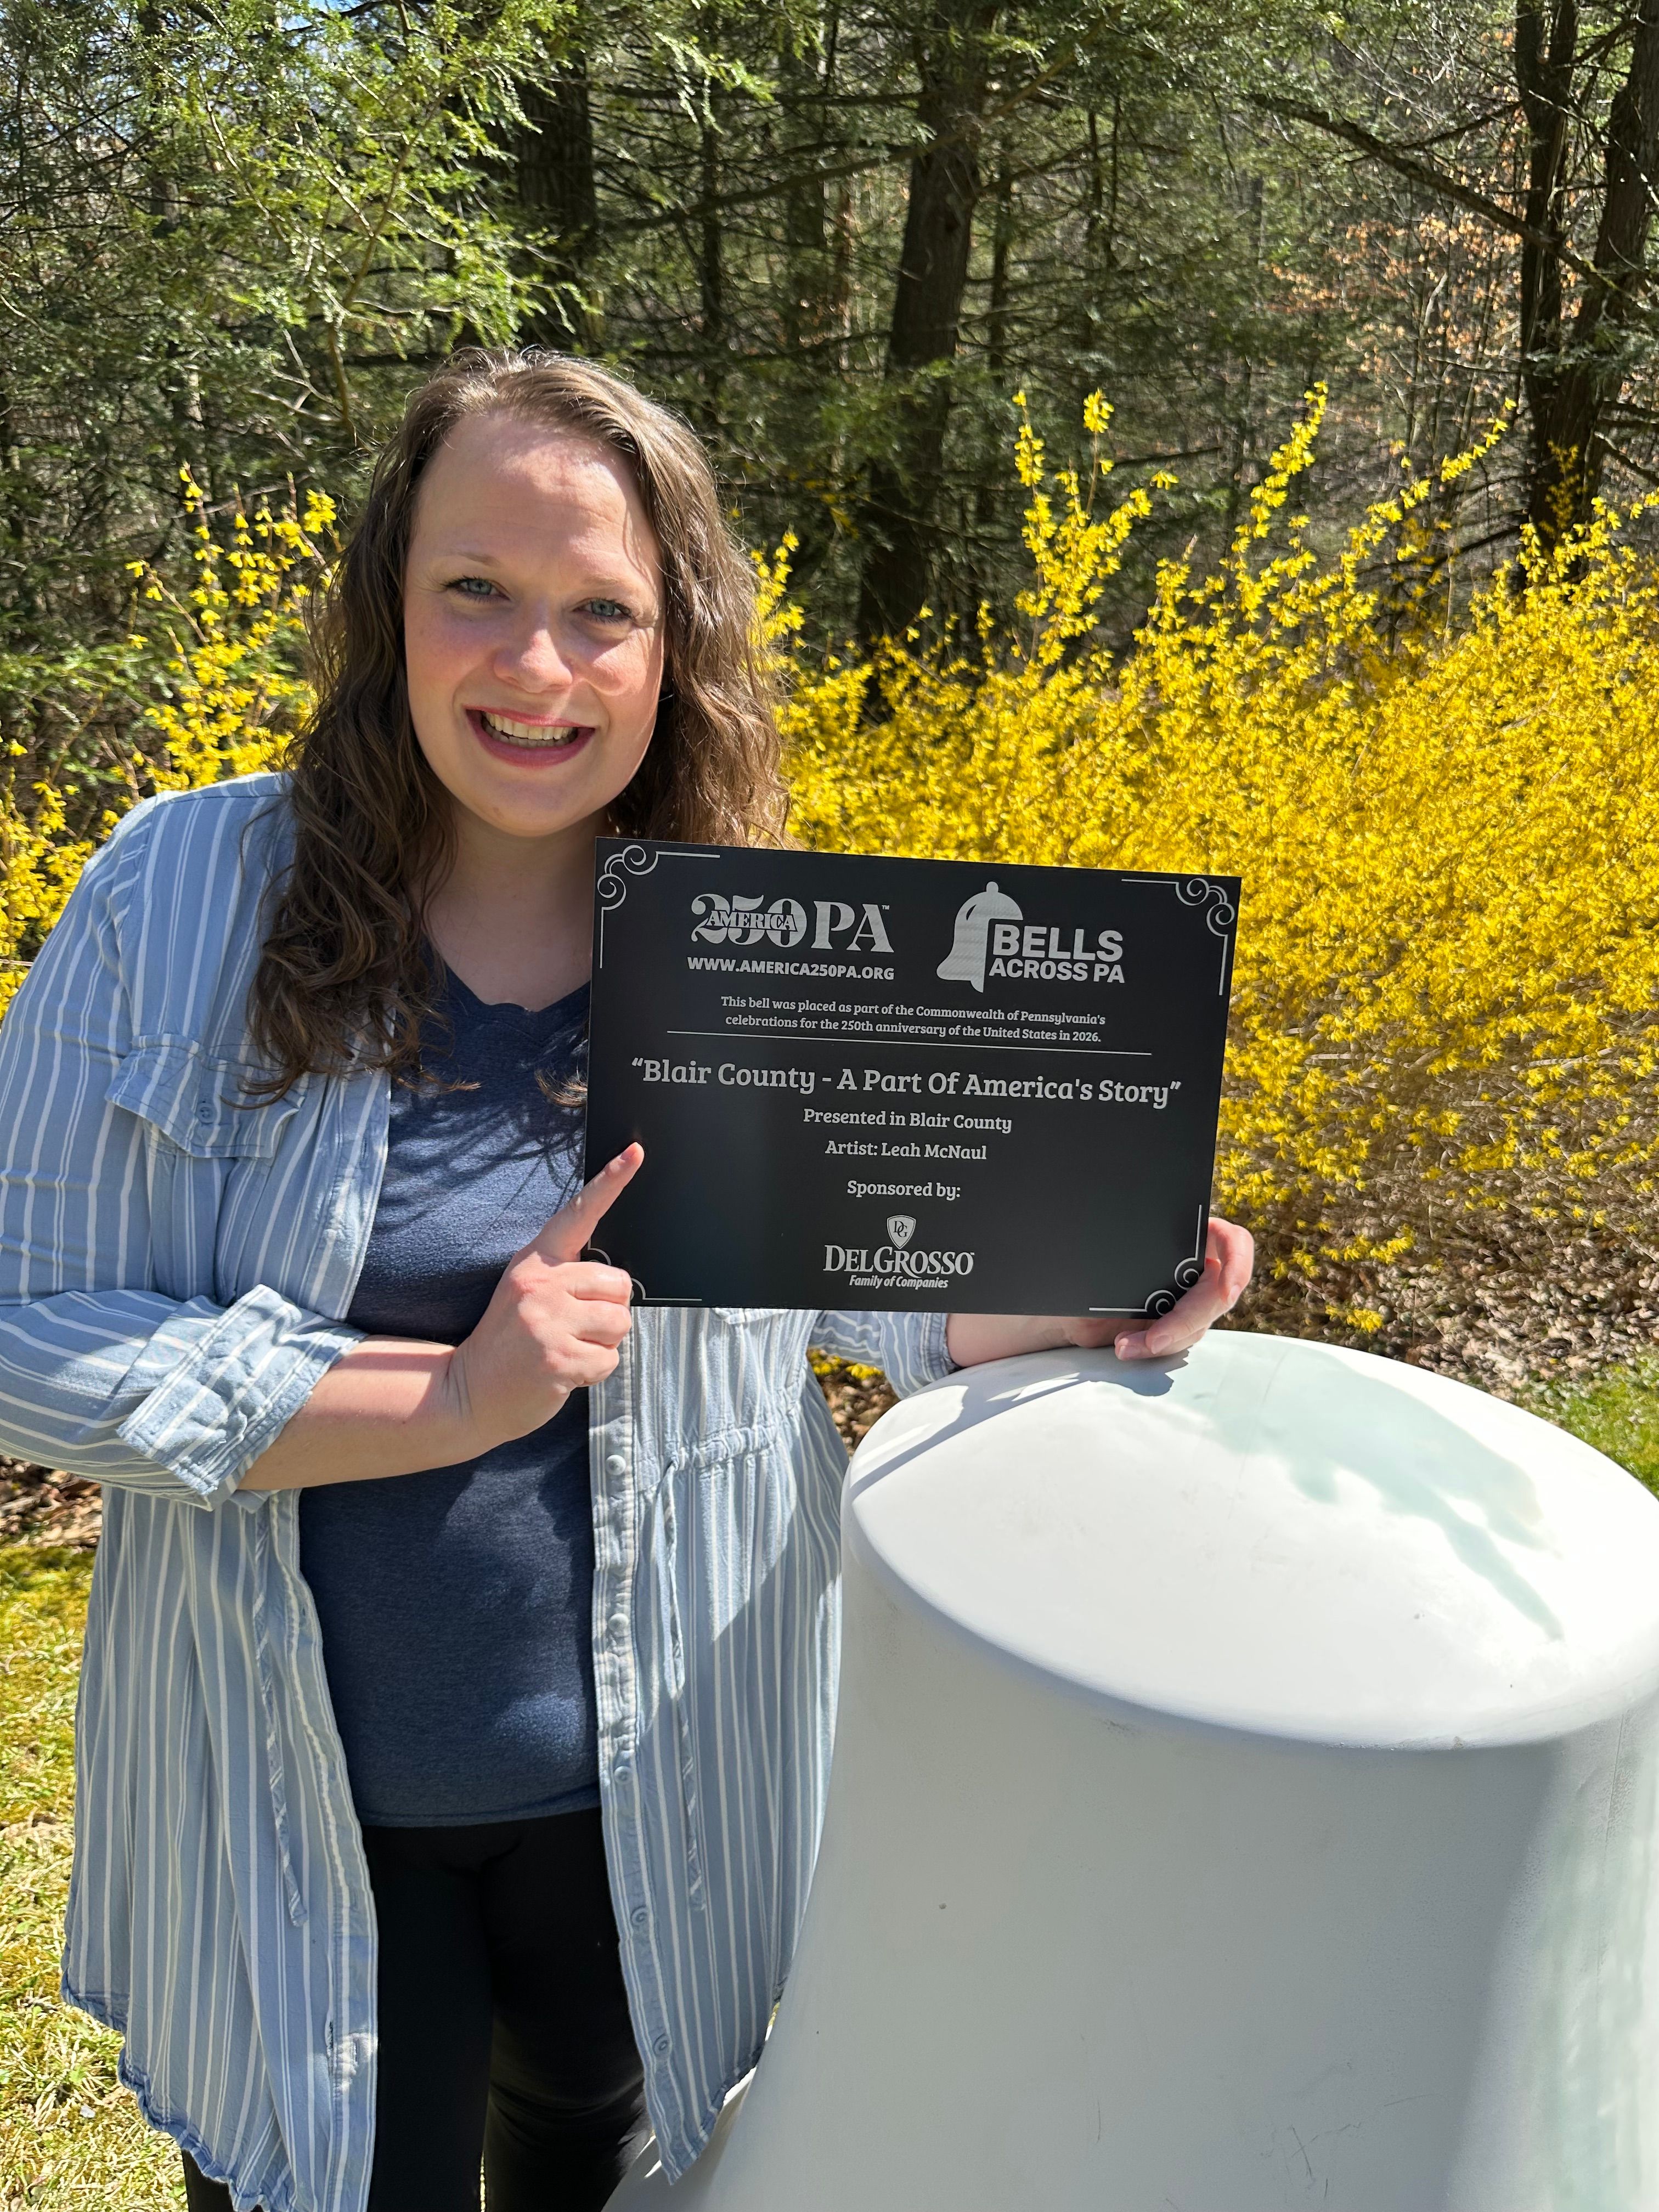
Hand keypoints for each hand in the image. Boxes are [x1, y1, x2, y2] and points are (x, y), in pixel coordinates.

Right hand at [442, 1143, 642, 1453]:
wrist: (467, 1391)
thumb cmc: (507, 1343)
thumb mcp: (525, 1292)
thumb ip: (564, 1276)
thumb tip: (615, 1280)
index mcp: (535, 1262)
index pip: (578, 1214)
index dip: (610, 1182)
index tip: (635, 1153)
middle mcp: (540, 1285)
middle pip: (620, 1284)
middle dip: (609, 1310)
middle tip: (573, 1327)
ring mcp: (548, 1323)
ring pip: (620, 1323)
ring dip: (603, 1342)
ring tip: (567, 1348)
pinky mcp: (558, 1360)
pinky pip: (610, 1360)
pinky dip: (595, 1371)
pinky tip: (565, 1371)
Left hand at [1067, 1214, 1253, 1361]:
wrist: (1073, 1303)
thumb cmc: (1089, 1269)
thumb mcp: (1104, 1250)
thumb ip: (1129, 1250)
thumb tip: (1139, 1254)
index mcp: (1191, 1233)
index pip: (1234, 1241)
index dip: (1238, 1262)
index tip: (1227, 1289)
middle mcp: (1197, 1265)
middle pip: (1217, 1295)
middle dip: (1185, 1321)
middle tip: (1155, 1339)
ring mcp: (1191, 1298)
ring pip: (1198, 1324)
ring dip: (1164, 1338)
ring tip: (1124, 1343)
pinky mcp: (1177, 1325)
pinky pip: (1179, 1339)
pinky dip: (1156, 1346)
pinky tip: (1128, 1346)